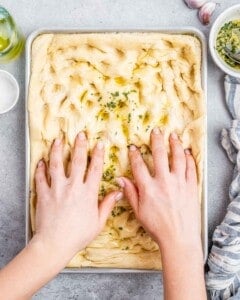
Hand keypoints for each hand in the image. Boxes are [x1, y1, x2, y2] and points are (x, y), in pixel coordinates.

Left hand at [32, 132, 122, 260]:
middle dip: (79, 145)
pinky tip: (41, 161)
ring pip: (56, 164)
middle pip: (77, 161)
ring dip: (57, 150)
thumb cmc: (78, 235)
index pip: (95, 168)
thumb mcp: (98, 222)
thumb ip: (108, 204)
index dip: (98, 154)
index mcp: (88, 192)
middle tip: (80, 134)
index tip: (99, 144)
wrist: (55, 244)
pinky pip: (41, 178)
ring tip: (58, 140)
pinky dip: (40, 169)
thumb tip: (119, 192)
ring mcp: (57, 188)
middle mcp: (73, 186)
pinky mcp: (44, 194)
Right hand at [117, 127, 200, 250]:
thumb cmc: (157, 227)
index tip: (133, 147)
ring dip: (175, 144)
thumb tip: (120, 179)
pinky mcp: (191, 187)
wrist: (179, 238)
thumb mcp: (139, 212)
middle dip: (156, 140)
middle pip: (159, 155)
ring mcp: (179, 183)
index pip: (139, 165)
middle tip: (156, 131)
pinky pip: (191, 168)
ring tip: (173, 136)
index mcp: (148, 188)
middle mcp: (164, 181)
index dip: (135, 155)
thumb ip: (130, 193)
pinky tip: (186, 152)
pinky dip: (189, 158)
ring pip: (177, 158)